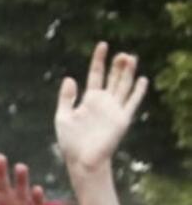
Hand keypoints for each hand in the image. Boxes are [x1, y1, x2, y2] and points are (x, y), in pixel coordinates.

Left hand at [56, 42, 147, 173]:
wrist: (82, 160)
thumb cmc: (70, 142)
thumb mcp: (62, 117)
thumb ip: (66, 98)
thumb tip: (69, 78)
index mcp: (89, 99)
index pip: (95, 74)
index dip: (99, 59)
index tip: (102, 45)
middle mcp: (103, 101)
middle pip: (113, 77)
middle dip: (117, 65)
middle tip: (121, 54)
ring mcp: (114, 109)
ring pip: (124, 85)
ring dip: (128, 72)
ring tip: (131, 58)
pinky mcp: (122, 119)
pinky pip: (132, 102)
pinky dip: (138, 91)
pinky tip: (142, 80)